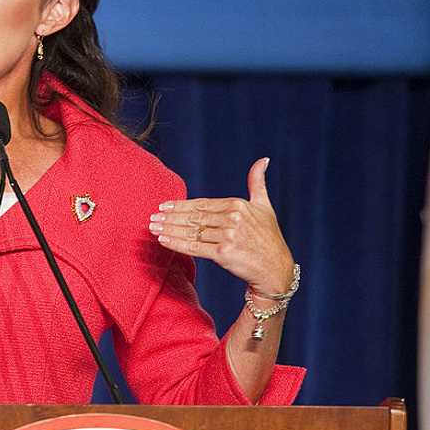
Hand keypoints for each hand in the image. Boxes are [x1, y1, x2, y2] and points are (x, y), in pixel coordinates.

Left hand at [148, 158, 293, 294]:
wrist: (276, 269)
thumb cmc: (269, 238)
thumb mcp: (264, 206)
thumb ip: (258, 182)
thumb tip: (263, 159)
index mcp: (238, 205)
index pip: (202, 204)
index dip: (181, 205)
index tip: (163, 206)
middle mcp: (232, 218)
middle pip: (194, 217)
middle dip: (171, 217)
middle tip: (152, 217)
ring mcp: (228, 236)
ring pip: (192, 231)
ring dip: (169, 229)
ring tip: (153, 228)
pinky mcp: (223, 253)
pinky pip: (194, 247)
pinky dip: (177, 243)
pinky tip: (163, 240)